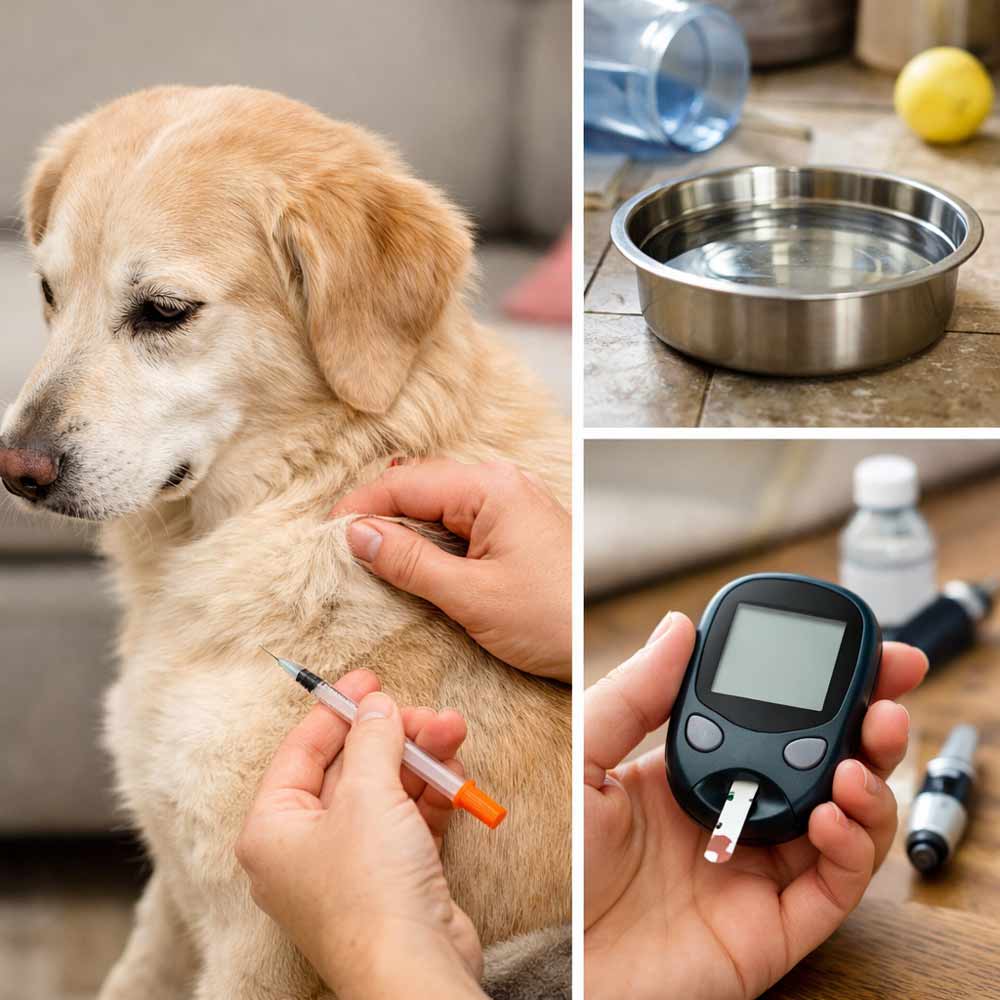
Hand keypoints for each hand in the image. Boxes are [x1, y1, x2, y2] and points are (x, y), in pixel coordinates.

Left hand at [237, 670, 484, 999]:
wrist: (413, 968)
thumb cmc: (370, 886)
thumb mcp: (368, 794)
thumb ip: (372, 740)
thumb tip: (375, 705)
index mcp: (274, 828)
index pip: (301, 750)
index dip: (336, 709)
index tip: (368, 678)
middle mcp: (305, 846)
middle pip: (350, 768)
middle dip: (393, 736)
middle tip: (426, 714)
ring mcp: (350, 864)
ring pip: (385, 791)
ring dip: (420, 759)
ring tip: (453, 732)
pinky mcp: (391, 877)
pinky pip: (407, 819)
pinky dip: (430, 794)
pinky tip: (454, 774)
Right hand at [331, 459, 570, 681]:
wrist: (603, 643)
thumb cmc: (555, 620)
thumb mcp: (472, 596)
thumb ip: (410, 562)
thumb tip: (358, 535)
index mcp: (491, 488)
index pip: (405, 483)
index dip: (360, 506)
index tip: (326, 535)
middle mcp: (500, 484)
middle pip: (419, 488)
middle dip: (379, 515)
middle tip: (343, 551)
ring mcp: (509, 504)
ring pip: (436, 506)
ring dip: (403, 530)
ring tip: (370, 561)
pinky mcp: (513, 528)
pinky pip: (458, 523)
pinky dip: (430, 541)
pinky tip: (413, 565)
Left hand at [585, 612, 927, 999]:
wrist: (560, 967)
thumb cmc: (559, 866)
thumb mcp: (586, 762)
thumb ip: (632, 696)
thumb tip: (677, 627)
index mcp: (693, 770)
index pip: (769, 718)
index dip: (811, 686)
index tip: (846, 650)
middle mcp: (735, 813)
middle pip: (820, 762)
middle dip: (864, 723)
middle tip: (890, 690)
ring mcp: (759, 870)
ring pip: (844, 819)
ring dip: (869, 781)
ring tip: (863, 754)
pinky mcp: (775, 926)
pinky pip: (835, 885)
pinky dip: (853, 847)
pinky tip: (833, 818)